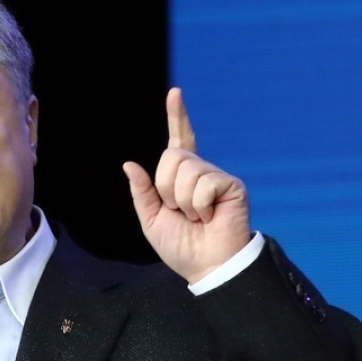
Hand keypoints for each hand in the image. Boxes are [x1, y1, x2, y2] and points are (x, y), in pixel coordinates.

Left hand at [122, 88, 250, 283]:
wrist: (206, 266)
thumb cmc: (181, 247)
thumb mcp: (152, 219)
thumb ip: (142, 192)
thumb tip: (130, 164)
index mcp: (180, 178)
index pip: (179, 141)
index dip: (177, 117)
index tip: (175, 93)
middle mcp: (200, 172)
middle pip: (172, 157)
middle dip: (166, 188)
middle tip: (180, 212)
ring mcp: (217, 177)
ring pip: (186, 171)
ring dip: (183, 201)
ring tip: (197, 217)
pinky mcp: (232, 186)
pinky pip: (203, 184)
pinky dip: (199, 206)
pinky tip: (209, 217)